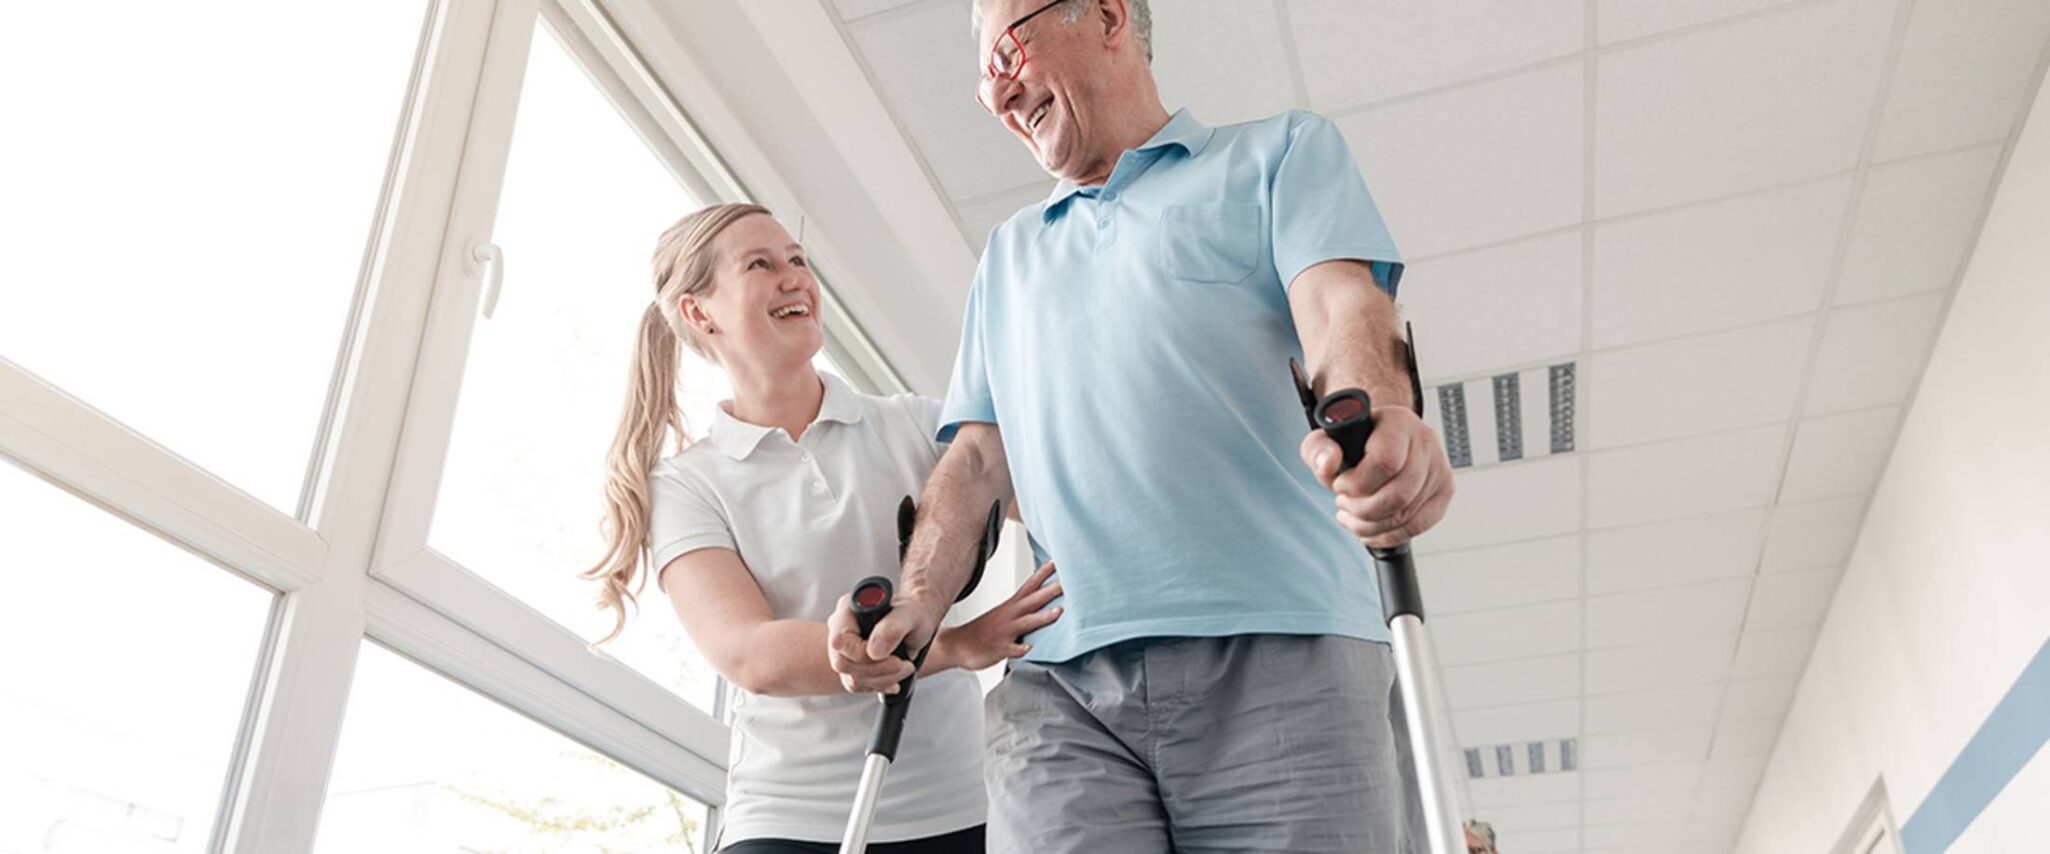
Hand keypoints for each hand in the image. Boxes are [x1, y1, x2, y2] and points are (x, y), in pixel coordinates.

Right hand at [826, 590, 940, 693]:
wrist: (918, 621)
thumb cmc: (913, 612)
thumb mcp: (910, 614)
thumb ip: (892, 627)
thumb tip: (874, 651)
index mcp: (849, 610)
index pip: (840, 640)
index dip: (863, 655)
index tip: (893, 656)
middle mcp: (842, 629)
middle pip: (842, 663)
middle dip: (876, 670)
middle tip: (903, 664)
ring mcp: (845, 649)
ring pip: (851, 679)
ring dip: (882, 679)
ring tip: (905, 668)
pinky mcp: (853, 665)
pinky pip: (858, 685)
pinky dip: (880, 684)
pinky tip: (894, 677)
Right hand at [937, 561, 1062, 670]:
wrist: (956, 645)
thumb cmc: (983, 631)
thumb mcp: (1003, 615)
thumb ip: (1022, 609)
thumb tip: (1043, 602)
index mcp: (1010, 607)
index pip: (1029, 586)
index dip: (1043, 574)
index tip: (1057, 562)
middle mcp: (1008, 616)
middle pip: (1032, 600)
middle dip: (1050, 591)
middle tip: (1068, 583)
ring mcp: (1004, 632)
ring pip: (1025, 623)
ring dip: (1042, 617)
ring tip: (1058, 612)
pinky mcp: (999, 649)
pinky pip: (1011, 649)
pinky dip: (1020, 649)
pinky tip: (1029, 648)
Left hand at [1299, 404, 1454, 548]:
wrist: (1379, 440)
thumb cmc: (1354, 440)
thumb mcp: (1326, 439)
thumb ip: (1318, 449)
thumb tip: (1328, 464)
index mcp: (1398, 422)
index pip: (1385, 461)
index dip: (1357, 483)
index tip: (1340, 485)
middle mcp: (1424, 441)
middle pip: (1399, 494)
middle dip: (1362, 510)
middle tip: (1344, 504)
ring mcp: (1438, 467)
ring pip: (1407, 514)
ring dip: (1371, 525)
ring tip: (1353, 516)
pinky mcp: (1444, 491)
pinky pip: (1419, 525)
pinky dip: (1390, 535)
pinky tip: (1370, 530)